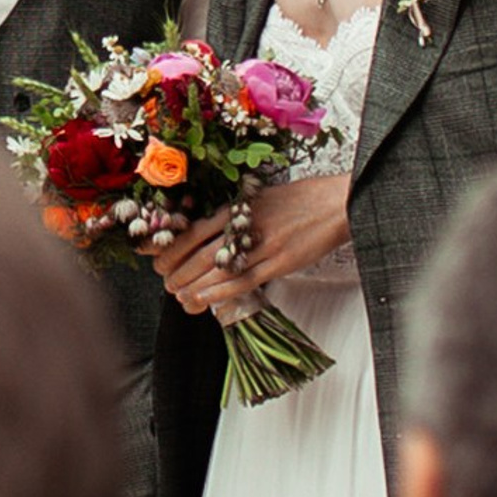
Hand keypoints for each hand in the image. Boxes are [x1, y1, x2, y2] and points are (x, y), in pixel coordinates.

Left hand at [158, 173, 351, 325]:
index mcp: (239, 204)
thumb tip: (208, 233)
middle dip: (179, 271)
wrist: (338, 203)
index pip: (195, 228)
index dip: (173, 248)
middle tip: (166, 283)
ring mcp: (265, 243)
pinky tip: (208, 300)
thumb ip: (236, 213)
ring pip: (220, 269)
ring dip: (195, 286)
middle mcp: (247, 223)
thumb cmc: (301, 200)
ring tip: (181, 297)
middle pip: (201, 252)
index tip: (159, 260)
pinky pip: (246, 281)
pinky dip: (223, 292)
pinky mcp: (282, 262)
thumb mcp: (261, 196)